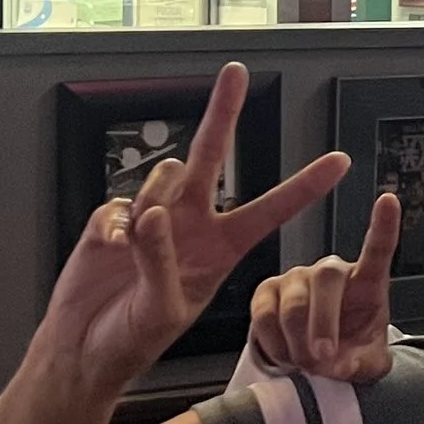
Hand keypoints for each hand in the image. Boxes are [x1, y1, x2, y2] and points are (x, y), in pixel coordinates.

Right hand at [40, 64, 348, 390]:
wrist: (82, 350)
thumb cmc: (133, 340)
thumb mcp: (163, 310)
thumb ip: (160, 260)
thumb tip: (153, 216)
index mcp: (221, 249)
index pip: (271, 210)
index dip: (305, 185)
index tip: (341, 161)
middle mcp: (191, 225)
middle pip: (211, 157)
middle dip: (223, 113)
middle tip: (237, 74)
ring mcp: (152, 220)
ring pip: (163, 176)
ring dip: (154, 199)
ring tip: (136, 243)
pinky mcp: (114, 222)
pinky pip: (119, 203)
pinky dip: (115, 224)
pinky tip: (111, 247)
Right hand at [244, 187, 399, 382]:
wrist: (319, 360)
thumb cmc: (351, 350)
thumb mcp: (368, 364)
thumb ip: (363, 365)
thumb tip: (343, 365)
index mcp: (366, 281)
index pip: (377, 249)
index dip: (383, 226)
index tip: (388, 200)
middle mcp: (330, 271)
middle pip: (326, 281)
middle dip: (323, 323)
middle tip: (322, 358)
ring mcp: (296, 277)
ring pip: (292, 304)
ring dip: (298, 342)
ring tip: (306, 365)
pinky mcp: (266, 291)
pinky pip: (264, 316)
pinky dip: (275, 344)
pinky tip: (286, 357)